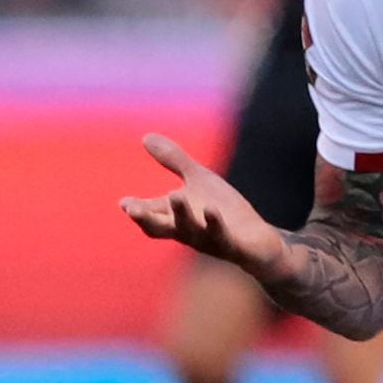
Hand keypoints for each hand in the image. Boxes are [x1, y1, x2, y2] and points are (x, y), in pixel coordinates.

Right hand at [121, 133, 280, 268]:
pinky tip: (211, 209)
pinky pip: (222, 237)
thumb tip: (145, 137)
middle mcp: (188, 232)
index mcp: (176, 218)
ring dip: (182, 214)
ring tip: (174, 194)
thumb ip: (174, 161)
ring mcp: (209, 240)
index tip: (124, 203)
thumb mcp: (198, 180)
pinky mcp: (233, 245)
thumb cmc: (223, 210)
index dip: (137, 211)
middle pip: (161, 229)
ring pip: (191, 231)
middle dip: (146, 219)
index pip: (150, 217)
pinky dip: (215, 224)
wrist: (258, 240)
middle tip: (132, 209)